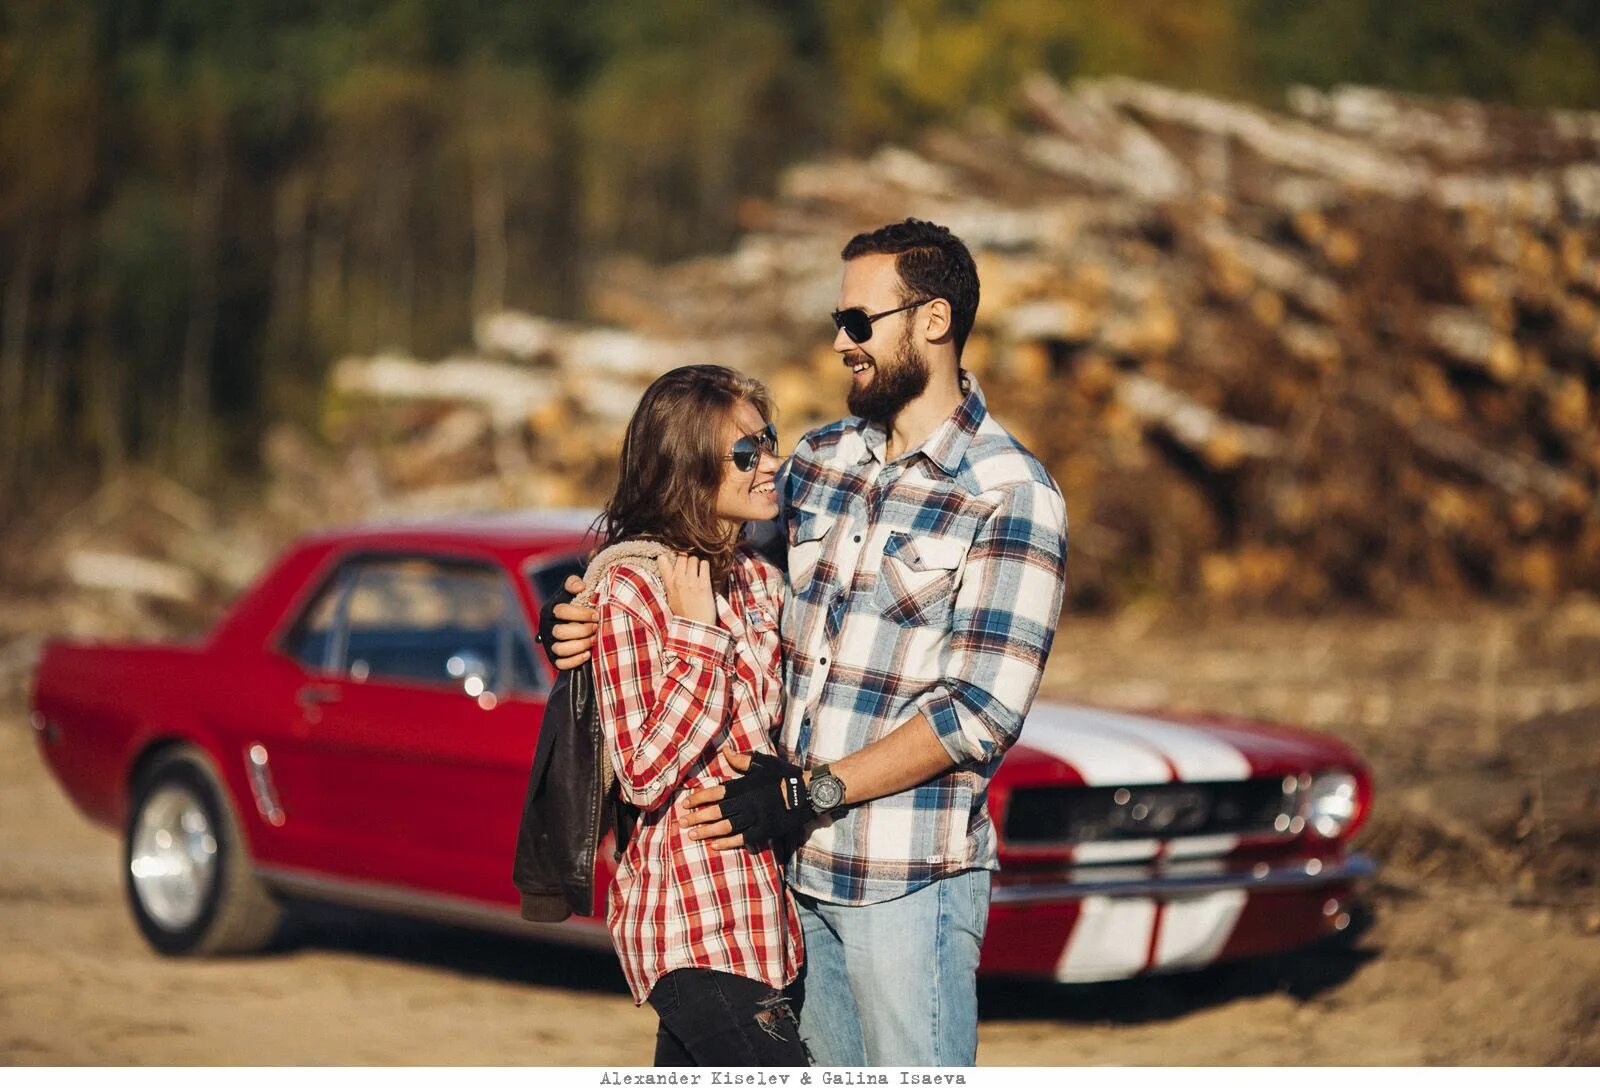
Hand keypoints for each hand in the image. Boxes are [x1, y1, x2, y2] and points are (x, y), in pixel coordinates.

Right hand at [547, 575, 596, 669]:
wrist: (577, 626)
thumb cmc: (576, 606)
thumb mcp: (572, 592)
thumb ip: (573, 583)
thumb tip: (580, 586)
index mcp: (550, 610)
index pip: (560, 610)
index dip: (580, 613)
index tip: (595, 614)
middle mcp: (547, 628)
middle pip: (560, 632)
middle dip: (582, 630)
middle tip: (596, 627)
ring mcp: (550, 645)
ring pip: (560, 649)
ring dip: (580, 645)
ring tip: (593, 640)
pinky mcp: (555, 659)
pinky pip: (561, 664)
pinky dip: (575, 660)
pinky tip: (588, 653)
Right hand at [657, 553, 716, 625]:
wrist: (696, 627)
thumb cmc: (684, 614)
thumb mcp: (671, 598)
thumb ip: (668, 581)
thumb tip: (664, 563)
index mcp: (669, 585)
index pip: (663, 561)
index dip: (670, 557)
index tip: (676, 558)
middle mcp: (678, 581)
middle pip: (682, 556)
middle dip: (687, 558)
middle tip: (691, 566)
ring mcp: (691, 582)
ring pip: (694, 558)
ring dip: (698, 563)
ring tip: (699, 571)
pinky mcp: (704, 584)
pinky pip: (705, 564)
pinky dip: (706, 567)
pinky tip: (706, 574)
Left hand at [679, 748, 813, 849]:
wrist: (808, 794)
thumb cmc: (785, 775)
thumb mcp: (764, 763)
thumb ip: (743, 760)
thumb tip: (726, 751)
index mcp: (745, 785)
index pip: (716, 792)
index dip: (699, 798)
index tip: (686, 803)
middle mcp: (747, 802)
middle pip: (717, 811)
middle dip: (697, 817)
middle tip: (682, 822)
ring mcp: (756, 818)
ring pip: (726, 826)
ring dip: (707, 831)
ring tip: (692, 835)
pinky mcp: (764, 831)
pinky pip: (742, 839)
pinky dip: (727, 843)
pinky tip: (714, 845)